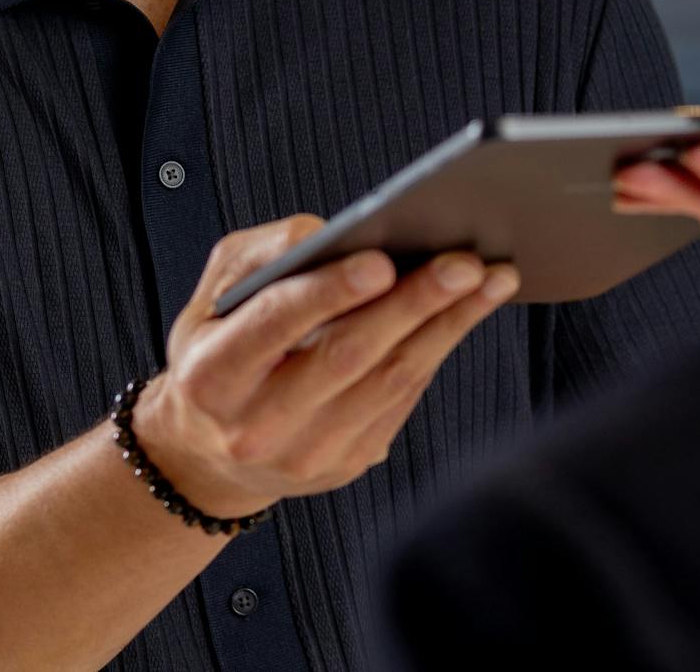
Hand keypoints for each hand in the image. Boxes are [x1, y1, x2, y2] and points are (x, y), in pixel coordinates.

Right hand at [132, 218, 519, 517]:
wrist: (209, 451)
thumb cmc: (217, 349)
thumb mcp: (214, 294)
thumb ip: (261, 256)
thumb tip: (329, 234)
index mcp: (211, 376)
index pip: (274, 324)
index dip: (329, 292)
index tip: (381, 261)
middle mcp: (255, 426)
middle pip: (347, 357)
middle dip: (412, 303)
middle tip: (463, 262)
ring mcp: (305, 455)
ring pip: (389, 382)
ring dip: (447, 325)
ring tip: (490, 280)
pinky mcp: (347, 465)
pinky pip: (403, 401)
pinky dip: (437, 351)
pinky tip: (466, 313)